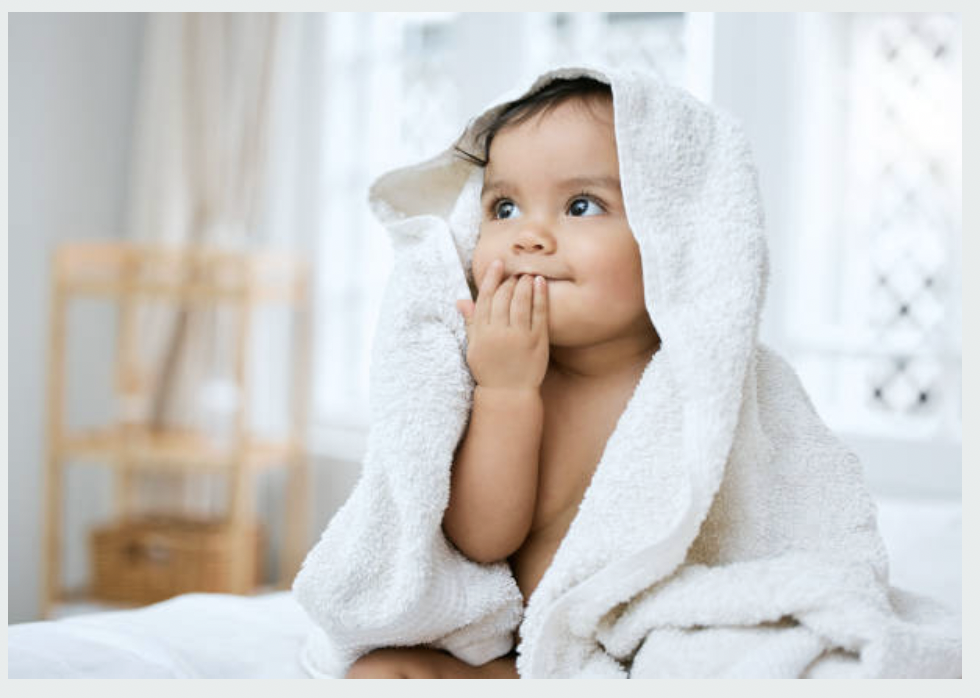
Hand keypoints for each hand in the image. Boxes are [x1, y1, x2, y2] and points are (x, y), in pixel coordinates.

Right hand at [456, 260, 548, 390]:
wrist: (508, 393)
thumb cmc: (489, 370)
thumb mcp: (474, 347)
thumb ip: (471, 322)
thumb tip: (461, 301)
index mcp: (482, 332)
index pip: (485, 298)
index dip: (492, 278)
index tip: (498, 263)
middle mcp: (499, 332)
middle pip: (503, 296)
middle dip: (509, 280)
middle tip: (515, 271)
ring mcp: (519, 336)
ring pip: (521, 301)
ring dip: (524, 283)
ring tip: (528, 274)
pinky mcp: (537, 341)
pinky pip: (539, 313)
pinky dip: (540, 295)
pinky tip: (541, 283)